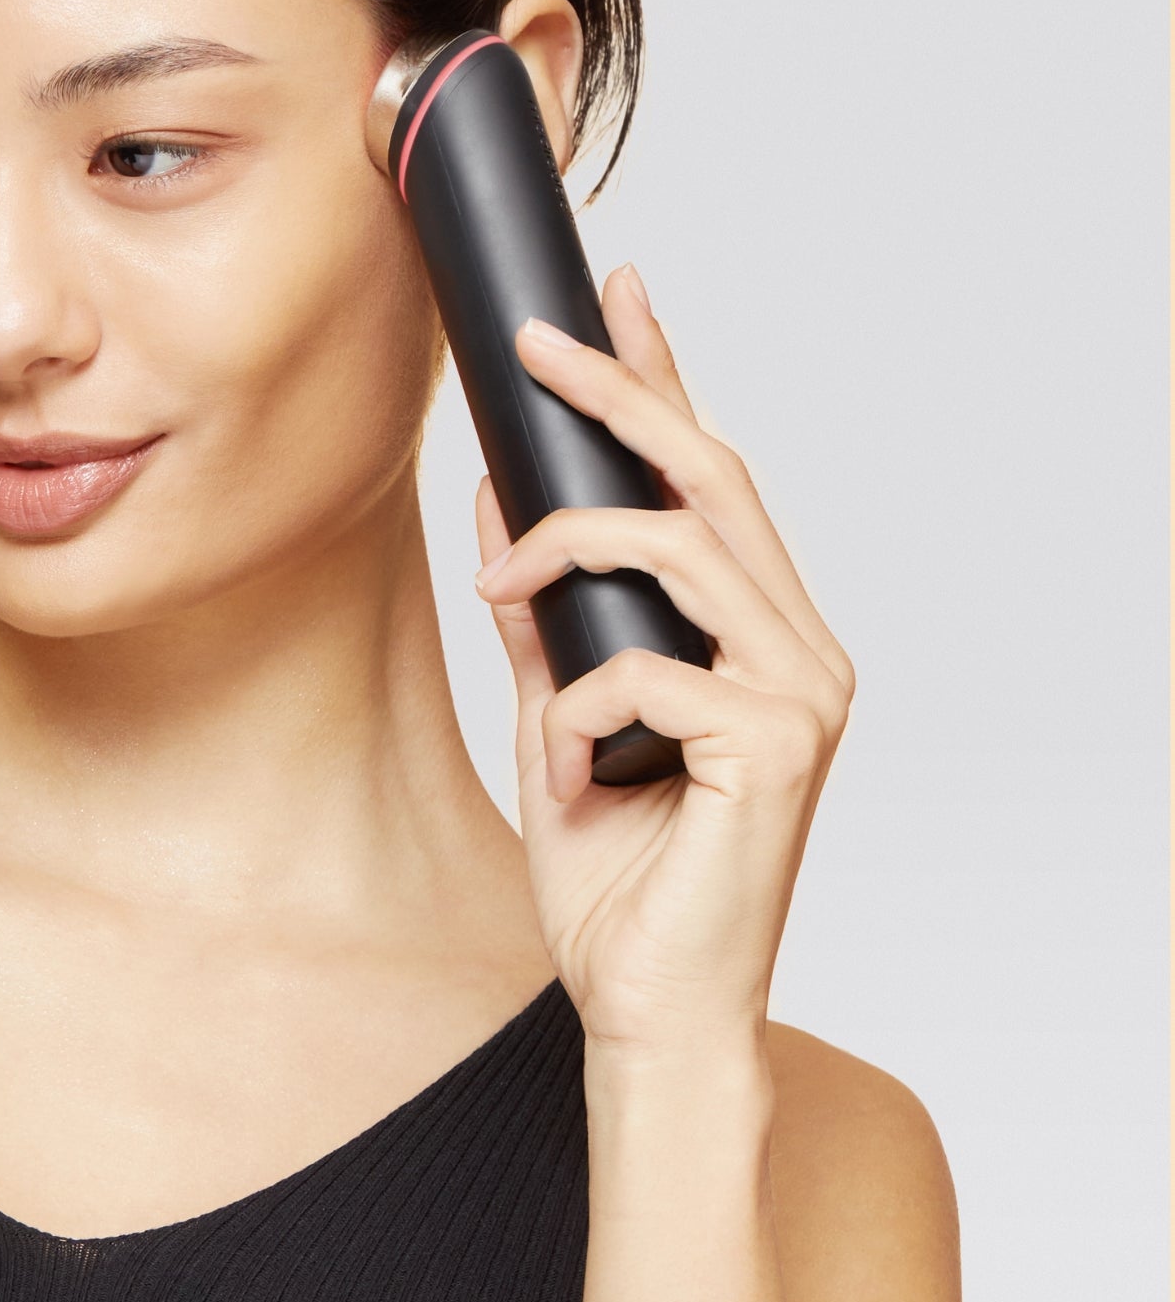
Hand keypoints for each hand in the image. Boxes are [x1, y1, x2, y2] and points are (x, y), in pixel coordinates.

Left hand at [470, 267, 854, 1061]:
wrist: (647, 1007)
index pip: (712, 480)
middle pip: (712, 478)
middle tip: (538, 341)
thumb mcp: (553, 715)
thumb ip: (541, 617)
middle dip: (621, 396)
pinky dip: (572, 704)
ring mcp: (801, 695)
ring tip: (499, 581)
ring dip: (565, 549)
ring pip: (680, 549)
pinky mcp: (775, 747)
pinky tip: (562, 766)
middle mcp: (799, 650)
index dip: (665, 379)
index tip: (617, 294)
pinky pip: (644, 667)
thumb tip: (500, 502)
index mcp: (757, 634)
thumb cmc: (617, 875)